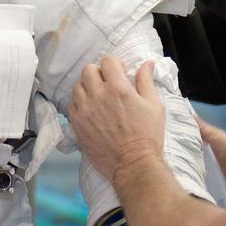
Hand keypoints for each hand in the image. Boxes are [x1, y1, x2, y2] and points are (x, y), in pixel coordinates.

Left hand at [68, 57, 164, 183]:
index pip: (107, 61)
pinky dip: (80, 105)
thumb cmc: (147, 136)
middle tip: (107, 84)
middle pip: (88, 70)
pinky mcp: (77, 124)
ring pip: (77, 87)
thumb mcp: (154, 105)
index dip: (115, 65)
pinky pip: (72, 106)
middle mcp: (98, 95)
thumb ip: (146, 81)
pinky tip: (91, 112)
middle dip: (98, 73)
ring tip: (98, 98)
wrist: (133, 164)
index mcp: (118, 88)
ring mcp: (85, 110)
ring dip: (87, 88)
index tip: (119, 73)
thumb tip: (147, 64)